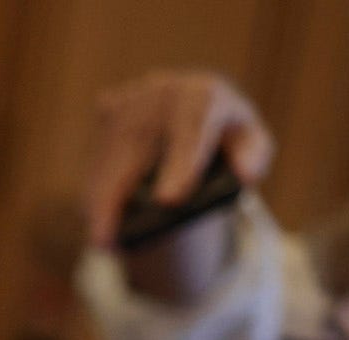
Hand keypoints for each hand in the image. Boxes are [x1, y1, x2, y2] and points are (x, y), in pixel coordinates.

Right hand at [83, 70, 273, 248]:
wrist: (199, 101)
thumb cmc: (229, 132)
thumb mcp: (253, 143)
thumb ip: (254, 156)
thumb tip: (244, 173)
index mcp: (204, 94)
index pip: (191, 128)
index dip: (180, 163)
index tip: (168, 201)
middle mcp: (163, 89)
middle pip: (135, 144)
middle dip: (117, 192)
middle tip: (109, 239)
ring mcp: (132, 98)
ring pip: (109, 153)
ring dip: (98, 198)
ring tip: (100, 241)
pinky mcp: (109, 110)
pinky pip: (97, 154)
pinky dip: (94, 191)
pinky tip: (95, 223)